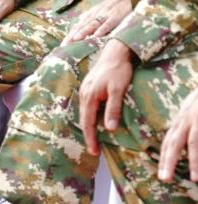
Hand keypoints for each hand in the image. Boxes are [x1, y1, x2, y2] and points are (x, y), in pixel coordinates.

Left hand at [64, 0, 134, 43]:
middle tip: (64, 46)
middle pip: (82, 26)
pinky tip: (97, 35)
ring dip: (84, 32)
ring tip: (75, 40)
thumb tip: (79, 21)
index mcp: (92, 13)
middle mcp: (96, 13)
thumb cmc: (117, 3)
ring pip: (93, 24)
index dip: (70, 35)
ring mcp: (106, 14)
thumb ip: (91, 15)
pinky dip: (103, 28)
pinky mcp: (117, 15)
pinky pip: (109, 23)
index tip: (63, 45)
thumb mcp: (102, 8)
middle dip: (72, 36)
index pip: (78, 26)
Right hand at [78, 39, 135, 155]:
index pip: (88, 122)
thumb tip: (109, 128)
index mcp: (89, 96)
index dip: (91, 138)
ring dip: (88, 126)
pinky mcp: (89, 86)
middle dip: (88, 135)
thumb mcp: (118, 90)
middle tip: (94, 150)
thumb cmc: (119, 71)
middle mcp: (84, 93)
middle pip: (83, 119)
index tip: (94, 151)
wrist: (116, 52)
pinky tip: (94, 120)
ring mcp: (85, 89)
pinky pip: (86, 105)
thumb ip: (113, 109)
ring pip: (84, 112)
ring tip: (94, 138)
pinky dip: (89, 116)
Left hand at [160, 88, 197, 182]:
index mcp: (181, 120)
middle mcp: (186, 119)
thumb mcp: (192, 112)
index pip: (169, 140)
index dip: (164, 156)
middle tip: (165, 179)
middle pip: (174, 142)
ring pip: (193, 142)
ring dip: (194, 161)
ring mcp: (196, 118)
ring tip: (195, 178)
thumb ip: (187, 126)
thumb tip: (184, 142)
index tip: (161, 172)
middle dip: (168, 161)